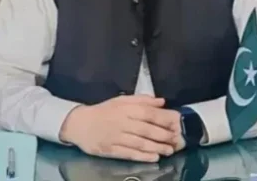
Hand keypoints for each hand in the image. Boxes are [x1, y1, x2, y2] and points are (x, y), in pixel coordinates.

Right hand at [59, 95, 180, 161]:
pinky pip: (129, 154)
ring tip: (169, 151)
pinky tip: (154, 158)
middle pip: (146, 129)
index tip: (176, 122)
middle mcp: (122, 122)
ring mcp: (116, 137)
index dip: (163, 118)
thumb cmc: (104, 111)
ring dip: (156, 147)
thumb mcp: (121, 100)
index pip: (148, 113)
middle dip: (163, 135)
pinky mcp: (111, 150)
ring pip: (140, 143)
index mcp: (126, 108)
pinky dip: (143, 156)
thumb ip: (142, 100)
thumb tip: (161, 101)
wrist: (80, 124)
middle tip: (176, 140)